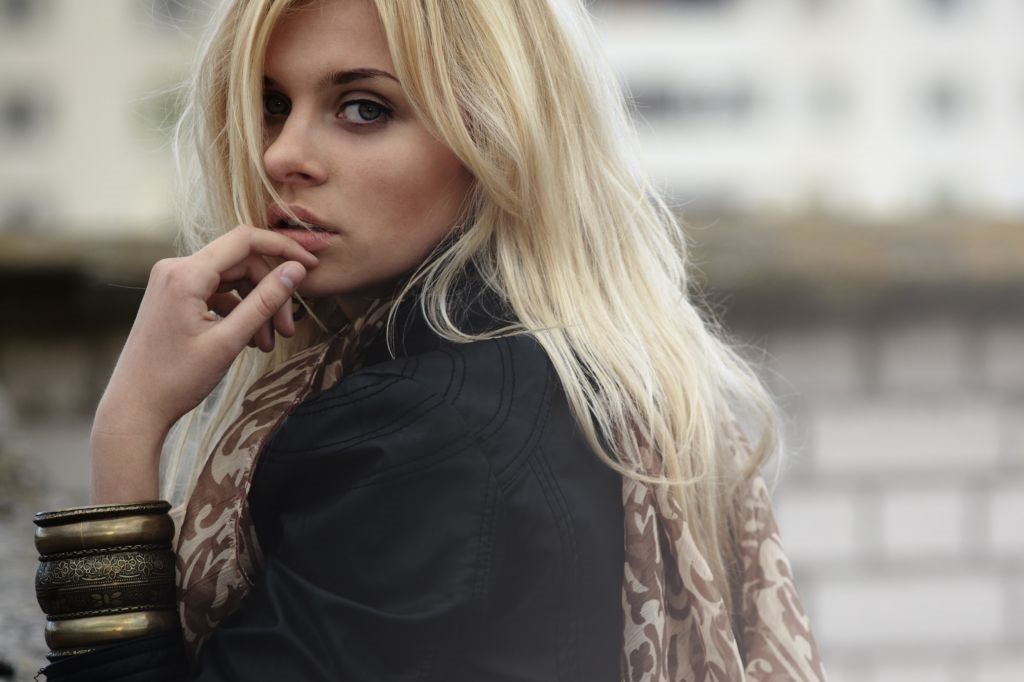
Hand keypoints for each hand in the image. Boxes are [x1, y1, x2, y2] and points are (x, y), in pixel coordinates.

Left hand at [90, 226, 318, 501]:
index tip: (311, 265)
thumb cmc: (176, 379)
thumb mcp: (228, 341)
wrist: (134, 407)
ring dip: (255, 307)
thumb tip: (296, 271)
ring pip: (231, 280)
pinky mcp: (174, 297)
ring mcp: (172, 282)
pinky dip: (237, 313)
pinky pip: (216, 293)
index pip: (245, 240)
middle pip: (241, 263)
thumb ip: (264, 302)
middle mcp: (175, 269)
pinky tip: (248, 341)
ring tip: (266, 343)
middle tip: (287, 329)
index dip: (283, 248)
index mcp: (185, 274)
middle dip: (270, 293)